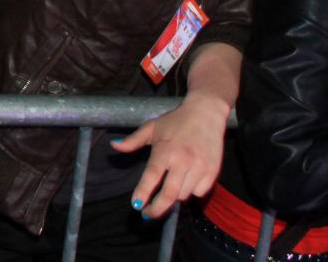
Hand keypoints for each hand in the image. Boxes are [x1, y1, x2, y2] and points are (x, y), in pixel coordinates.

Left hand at [112, 93, 229, 217]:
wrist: (206, 113)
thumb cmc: (176, 121)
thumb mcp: (151, 127)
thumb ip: (133, 140)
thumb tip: (114, 146)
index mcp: (165, 150)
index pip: (152, 177)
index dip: (143, 193)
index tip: (136, 205)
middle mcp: (182, 160)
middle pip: (169, 194)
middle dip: (157, 209)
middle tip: (148, 214)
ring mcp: (199, 167)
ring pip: (183, 195)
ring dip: (174, 196)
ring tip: (169, 186)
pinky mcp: (213, 171)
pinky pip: (199, 192)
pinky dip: (192, 191)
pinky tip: (187, 180)